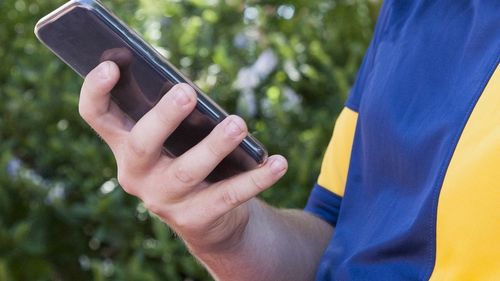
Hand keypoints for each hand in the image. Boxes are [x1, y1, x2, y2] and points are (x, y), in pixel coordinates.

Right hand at [78, 61, 287, 252]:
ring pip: (187, 171)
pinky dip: (257, 178)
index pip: (97, 117)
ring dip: (214, 146)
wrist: (209, 219)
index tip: (111, 64)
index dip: (96, 91)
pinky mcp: (195, 219)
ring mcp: (163, 200)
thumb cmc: (189, 160)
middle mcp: (137, 175)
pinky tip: (279, 163)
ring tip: (238, 123)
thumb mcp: (176, 138)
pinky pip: (229, 196)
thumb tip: (188, 89)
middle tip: (187, 91)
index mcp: (126, 147)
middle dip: (162, 118)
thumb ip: (175, 116)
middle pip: (141, 144)